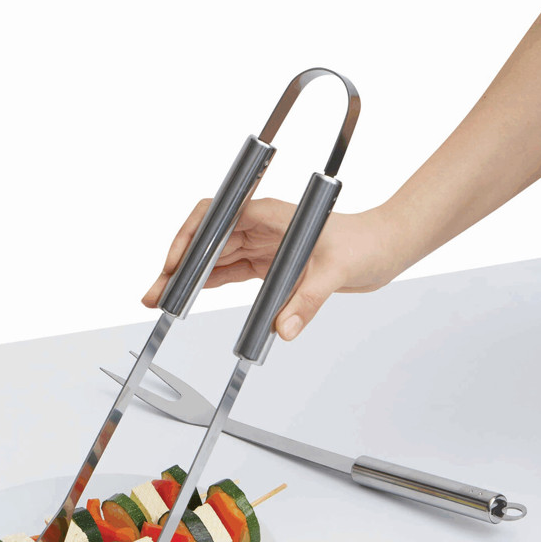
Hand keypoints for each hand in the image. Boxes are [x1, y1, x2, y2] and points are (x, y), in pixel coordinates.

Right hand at [141, 197, 403, 339]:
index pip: (216, 216)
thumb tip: (283, 328)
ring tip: (164, 299)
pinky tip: (189, 295)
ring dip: (188, 276)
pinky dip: (207, 283)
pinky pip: (229, 271)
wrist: (385, 247)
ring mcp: (262, 243)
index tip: (175, 263)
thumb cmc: (366, 242)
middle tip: (155, 292)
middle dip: (177, 264)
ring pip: (213, 257)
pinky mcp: (268, 262)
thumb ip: (307, 300)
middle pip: (206, 240)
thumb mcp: (336, 271)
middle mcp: (260, 225)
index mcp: (270, 213)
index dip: (189, 238)